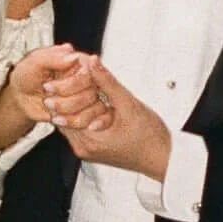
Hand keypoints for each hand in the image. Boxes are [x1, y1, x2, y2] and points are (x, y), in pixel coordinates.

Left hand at [5, 43, 85, 128]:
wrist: (20, 97)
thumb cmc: (27, 75)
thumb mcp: (34, 62)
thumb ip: (54, 58)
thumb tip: (74, 56)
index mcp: (77, 61)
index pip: (89, 72)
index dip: (71, 83)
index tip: (48, 86)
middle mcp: (86, 78)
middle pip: (91, 92)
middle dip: (66, 97)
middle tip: (45, 92)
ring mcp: (85, 96)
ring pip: (90, 108)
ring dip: (65, 108)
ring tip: (47, 103)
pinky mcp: (82, 112)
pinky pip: (86, 120)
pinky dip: (69, 121)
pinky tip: (55, 117)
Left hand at [49, 55, 171, 182]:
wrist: (162, 158)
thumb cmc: (150, 136)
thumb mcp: (128, 104)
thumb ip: (107, 82)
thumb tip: (92, 62)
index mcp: (90, 139)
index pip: (62, 111)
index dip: (61, 90)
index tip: (60, 75)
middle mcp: (84, 148)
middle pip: (62, 117)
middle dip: (63, 96)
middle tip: (60, 77)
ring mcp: (86, 150)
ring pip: (68, 122)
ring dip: (70, 105)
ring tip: (71, 85)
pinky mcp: (91, 150)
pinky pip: (77, 128)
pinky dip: (79, 114)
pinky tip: (84, 102)